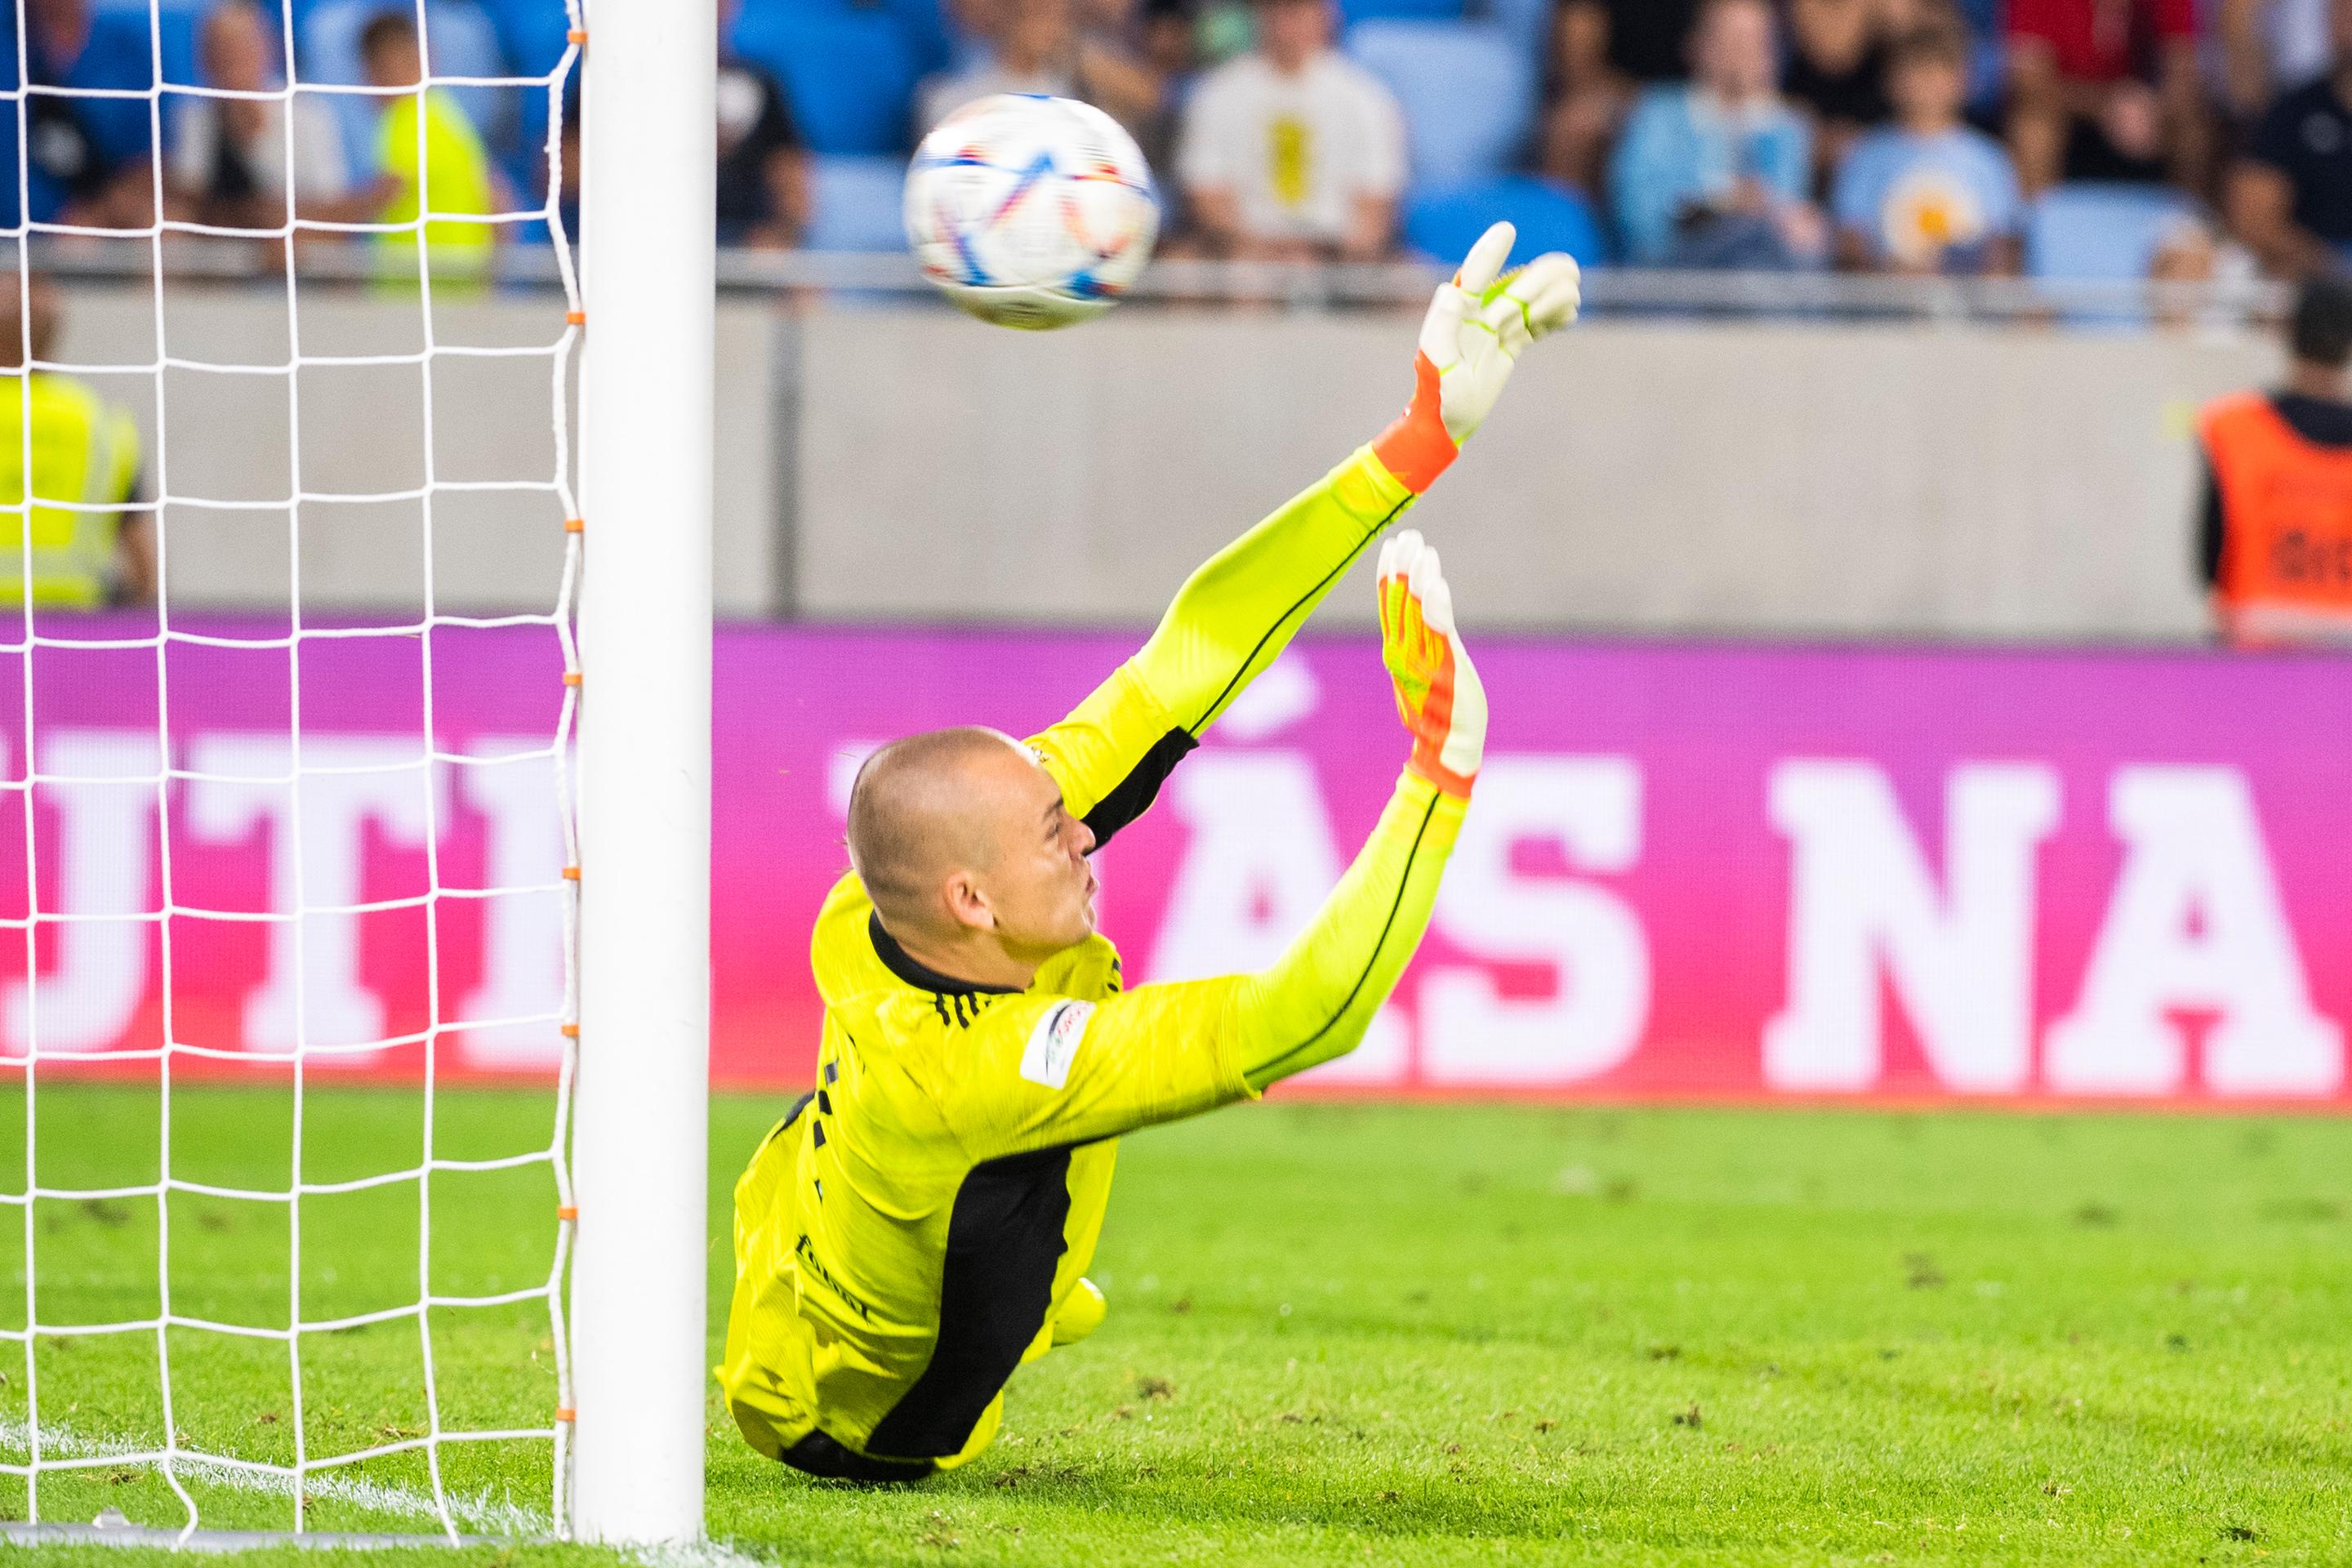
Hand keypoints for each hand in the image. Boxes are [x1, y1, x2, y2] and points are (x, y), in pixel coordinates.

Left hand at [1370, 221, 1580, 492]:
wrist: (1446, 422)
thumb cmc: (1436, 395)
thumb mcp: (1435, 366)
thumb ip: (1441, 327)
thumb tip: (1451, 290)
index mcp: (1457, 313)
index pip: (1475, 274)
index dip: (1490, 252)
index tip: (1507, 229)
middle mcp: (1479, 312)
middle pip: (1520, 282)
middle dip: (1535, 289)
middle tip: (1521, 320)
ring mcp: (1498, 325)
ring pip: (1536, 296)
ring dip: (1554, 299)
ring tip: (1560, 315)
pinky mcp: (1511, 341)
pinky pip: (1539, 321)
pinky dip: (1557, 316)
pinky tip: (1567, 320)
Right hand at [1377, 529, 1484, 796]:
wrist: (1450, 749)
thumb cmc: (1439, 714)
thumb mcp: (1421, 674)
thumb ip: (1418, 645)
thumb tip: (1419, 617)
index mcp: (1395, 653)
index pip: (1388, 606)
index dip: (1388, 574)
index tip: (1391, 546)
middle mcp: (1402, 654)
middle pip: (1398, 602)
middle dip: (1403, 567)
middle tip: (1408, 537)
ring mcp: (1421, 662)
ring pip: (1414, 611)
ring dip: (1418, 577)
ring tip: (1422, 548)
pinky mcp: (1443, 669)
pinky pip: (1436, 631)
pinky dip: (1434, 606)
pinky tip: (1435, 583)